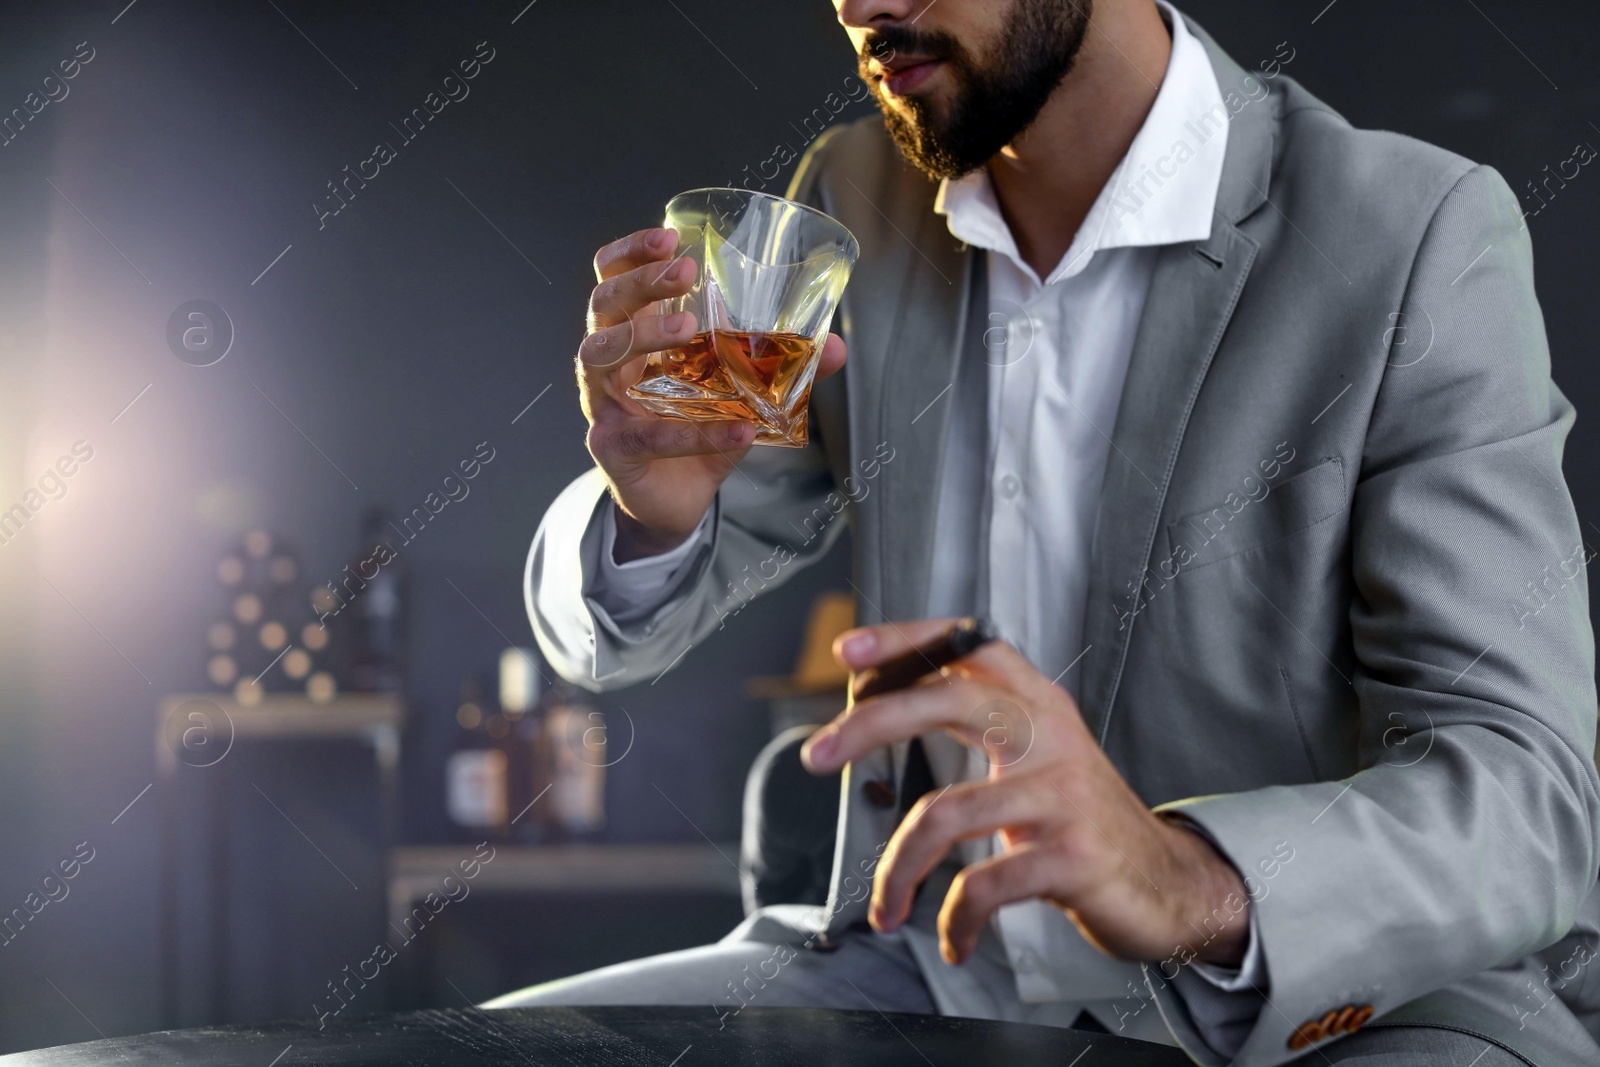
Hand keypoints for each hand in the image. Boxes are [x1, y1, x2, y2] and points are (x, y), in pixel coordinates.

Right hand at [579, 227, 847, 560]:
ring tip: (690, 330)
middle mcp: (608, 361)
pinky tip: (737, 432)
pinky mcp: (613, 449)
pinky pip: (648, 436)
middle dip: (642, 283)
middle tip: (684, 273)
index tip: (669, 236)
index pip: (613, 278)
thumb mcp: (738, 391)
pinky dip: (695, 434)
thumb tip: (834, 346)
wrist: (675, 501)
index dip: (631, 252)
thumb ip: (779, 367)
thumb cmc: (695, 428)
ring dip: (644, 335)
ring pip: (601, 356)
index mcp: (633, 334)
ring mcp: (603, 404)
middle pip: (604, 306)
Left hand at [801, 618, 1249, 967]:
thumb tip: (877, 706)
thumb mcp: (1040, 754)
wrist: (1168, 884)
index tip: (850, 649)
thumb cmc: (1080, 819)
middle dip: (868, 726)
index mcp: (1038, 703)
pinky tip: (952, 941)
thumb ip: (981, 723)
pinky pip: (984, 886)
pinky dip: (955, 921)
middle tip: (815, 756)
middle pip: (947, 702)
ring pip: (946, 814)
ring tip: (884, 907)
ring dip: (898, 869)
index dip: (908, 640)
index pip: (969, 648)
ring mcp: (1062, 794)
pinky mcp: (1070, 855)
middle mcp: (1051, 735)